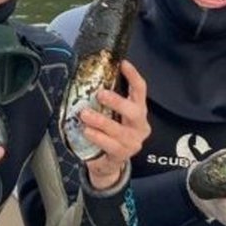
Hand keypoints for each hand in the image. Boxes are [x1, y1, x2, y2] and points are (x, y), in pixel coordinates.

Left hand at [80, 60, 149, 189]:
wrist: (107, 162)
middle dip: (117, 101)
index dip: (133, 76)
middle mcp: (139, 125)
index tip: (123, 63)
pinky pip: (110, 145)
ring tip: (85, 114)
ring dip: (101, 121)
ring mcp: (133, 141)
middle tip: (100, 94)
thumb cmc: (108, 132)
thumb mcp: (111, 114)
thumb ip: (105, 101)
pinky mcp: (122, 154)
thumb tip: (89, 78)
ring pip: (119, 130)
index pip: (140, 90)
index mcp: (138, 110)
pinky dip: (98, 137)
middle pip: (134, 111)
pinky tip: (87, 131)